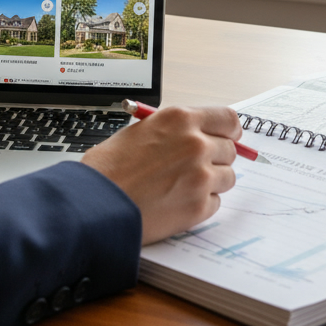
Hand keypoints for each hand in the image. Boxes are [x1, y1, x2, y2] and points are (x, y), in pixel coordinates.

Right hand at [81, 105, 240, 244]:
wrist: (95, 202)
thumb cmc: (109, 168)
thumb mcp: (141, 131)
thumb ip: (174, 131)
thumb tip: (199, 135)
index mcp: (180, 119)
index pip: (228, 119)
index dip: (229, 131)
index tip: (228, 138)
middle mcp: (195, 144)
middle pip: (230, 150)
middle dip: (216, 159)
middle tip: (195, 168)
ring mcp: (200, 176)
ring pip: (227, 177)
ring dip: (211, 182)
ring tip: (181, 187)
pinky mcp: (199, 206)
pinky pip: (216, 202)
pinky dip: (201, 204)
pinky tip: (176, 202)